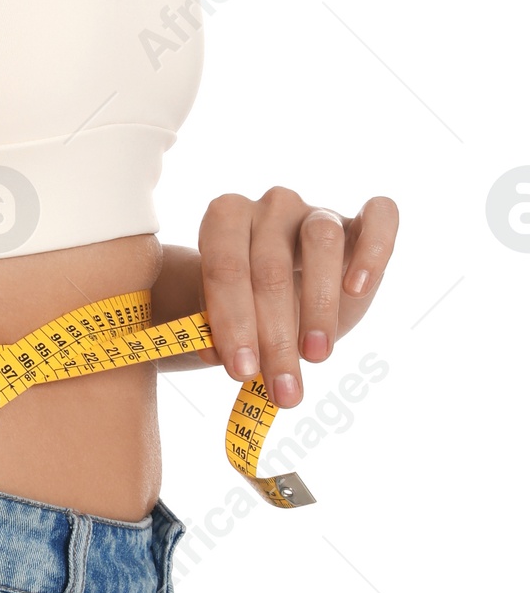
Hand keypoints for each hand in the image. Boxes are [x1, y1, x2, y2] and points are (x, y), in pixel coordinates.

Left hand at [196, 189, 398, 405]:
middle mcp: (270, 207)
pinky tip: (358, 289)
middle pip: (271, 267)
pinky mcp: (359, 220)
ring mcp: (315, 210)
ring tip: (316, 356)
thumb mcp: (232, 319)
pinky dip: (374, 250)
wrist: (287, 293)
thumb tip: (213, 352)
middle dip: (275, 336)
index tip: (241, 370)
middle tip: (281, 386)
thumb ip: (216, 330)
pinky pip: (379, 216)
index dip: (231, 320)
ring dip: (319, 306)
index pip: (224, 265)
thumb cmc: (251, 305)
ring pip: (321, 242)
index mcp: (225, 219)